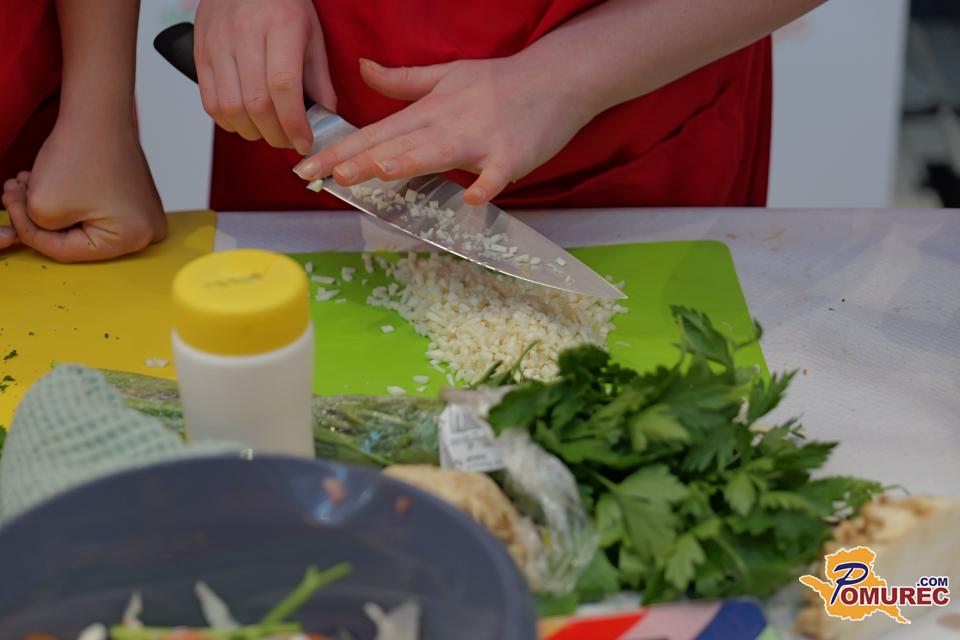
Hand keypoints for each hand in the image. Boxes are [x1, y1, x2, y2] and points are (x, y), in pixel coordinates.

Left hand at [1, 114, 165, 262]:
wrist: (99, 112)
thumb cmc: (80, 153)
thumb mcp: (43, 205)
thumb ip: (36, 229)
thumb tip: (36, 230)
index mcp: (132, 238)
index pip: (67, 252)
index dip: (30, 232)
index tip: (11, 209)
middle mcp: (147, 231)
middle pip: (79, 239)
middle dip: (40, 218)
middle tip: (13, 197)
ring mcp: (145, 214)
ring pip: (84, 223)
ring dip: (52, 207)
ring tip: (26, 184)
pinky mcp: (137, 200)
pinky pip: (98, 210)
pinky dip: (70, 199)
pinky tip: (49, 180)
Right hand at [194, 0, 335, 153]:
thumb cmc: (282, 4)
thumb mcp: (312, 34)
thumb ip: (319, 79)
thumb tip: (326, 119)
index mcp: (280, 25)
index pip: (284, 85)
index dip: (294, 123)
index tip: (304, 142)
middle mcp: (245, 32)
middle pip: (256, 102)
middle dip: (275, 134)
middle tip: (288, 140)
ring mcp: (218, 42)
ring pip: (230, 107)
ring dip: (252, 132)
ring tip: (268, 131)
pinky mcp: (200, 52)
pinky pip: (209, 101)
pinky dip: (228, 121)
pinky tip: (246, 121)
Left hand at [292, 55, 592, 204]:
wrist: (555, 78)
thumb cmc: (498, 82)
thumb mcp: (445, 75)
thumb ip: (401, 81)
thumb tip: (361, 69)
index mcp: (428, 110)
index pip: (375, 133)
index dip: (340, 151)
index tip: (307, 168)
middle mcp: (447, 124)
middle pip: (400, 144)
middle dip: (364, 160)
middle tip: (330, 176)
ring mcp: (480, 139)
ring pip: (441, 152)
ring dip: (413, 161)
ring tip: (382, 171)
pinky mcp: (512, 154)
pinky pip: (498, 174)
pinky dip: (487, 184)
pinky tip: (473, 198)